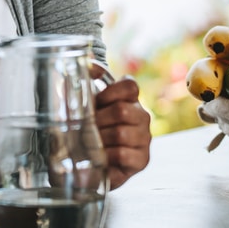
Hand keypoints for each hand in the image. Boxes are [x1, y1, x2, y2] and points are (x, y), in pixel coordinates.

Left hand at [91, 68, 151, 189]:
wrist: (87, 164)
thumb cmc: (88, 131)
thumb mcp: (84, 106)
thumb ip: (87, 82)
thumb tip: (89, 63)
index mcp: (129, 100)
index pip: (130, 86)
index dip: (111, 92)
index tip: (97, 101)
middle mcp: (141, 117)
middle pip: (122, 110)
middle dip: (98, 120)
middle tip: (85, 127)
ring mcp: (144, 139)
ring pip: (122, 134)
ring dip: (99, 139)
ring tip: (89, 143)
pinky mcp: (142, 160)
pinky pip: (123, 154)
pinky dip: (106, 156)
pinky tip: (99, 157)